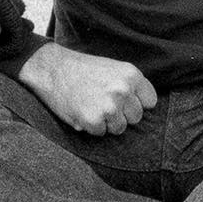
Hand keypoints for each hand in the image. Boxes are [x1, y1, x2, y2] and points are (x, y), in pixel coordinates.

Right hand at [19, 43, 158, 135]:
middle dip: (122, 114)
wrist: (52, 68)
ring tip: (91, 106)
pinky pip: (100, 133)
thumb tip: (145, 107)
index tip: (123, 101)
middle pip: (136, 117)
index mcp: (132, 75)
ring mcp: (109, 106)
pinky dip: (91, 127)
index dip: (136, 103)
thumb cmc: (83, 69)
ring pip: (120, 128)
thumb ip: (131, 85)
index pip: (150, 102)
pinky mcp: (93, 120)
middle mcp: (123, 90)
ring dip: (106, 122)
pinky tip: (82, 111)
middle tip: (103, 103)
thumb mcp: (114, 69)